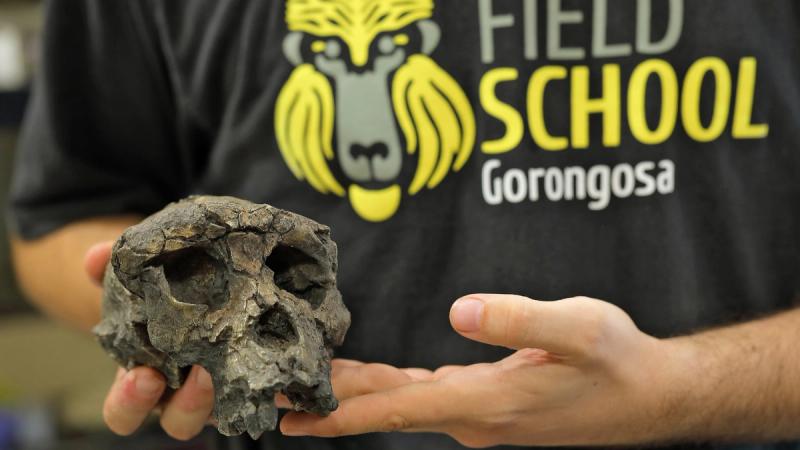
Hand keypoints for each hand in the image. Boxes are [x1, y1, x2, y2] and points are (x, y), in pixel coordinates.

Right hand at [88, 243, 379, 440]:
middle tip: (201, 374)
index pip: (126, 412)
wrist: (201, 283)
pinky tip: (293, 352)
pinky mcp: (260, 377)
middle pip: (180, 422)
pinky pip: (272, 388)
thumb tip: (94, 256)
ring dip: (236, 392)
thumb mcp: (136, 278)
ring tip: (244, 361)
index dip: (131, 402)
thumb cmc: (159, 291)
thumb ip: (112, 268)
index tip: (144, 376)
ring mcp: (223, 390)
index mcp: (145, 379)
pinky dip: (281, 376)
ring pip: (227, 411)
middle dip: (189, 404)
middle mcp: (182, 394)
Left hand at [280, 294, 690, 446]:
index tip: (293, 418)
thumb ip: (519, 317)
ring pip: (406, 403)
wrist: (649, 394)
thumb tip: (461, 310)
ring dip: (359, 395)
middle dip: (334, 402)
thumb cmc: (618, 361)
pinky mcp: (491, 403)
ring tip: (313, 384)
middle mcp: (476, 416)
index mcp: (487, 403)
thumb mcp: (579, 326)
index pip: (397, 411)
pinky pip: (428, 396)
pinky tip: (378, 380)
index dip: (341, 414)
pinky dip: (394, 389)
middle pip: (389, 409)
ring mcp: (482, 414)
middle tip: (279, 396)